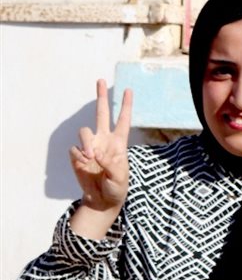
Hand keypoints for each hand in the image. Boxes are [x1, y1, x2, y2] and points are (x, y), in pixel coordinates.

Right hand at [69, 80, 132, 239]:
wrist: (102, 200)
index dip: (125, 106)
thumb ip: (111, 164)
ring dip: (86, 142)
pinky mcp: (77, 155)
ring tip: (91, 157)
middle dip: (101, 97)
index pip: (123, 120)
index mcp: (119, 143)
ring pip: (84, 131)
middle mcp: (104, 140)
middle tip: (101, 80)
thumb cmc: (116, 188)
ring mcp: (90, 146)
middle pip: (101, 114)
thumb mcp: (120, 178)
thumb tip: (97, 153)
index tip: (128, 89)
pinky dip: (78, 156)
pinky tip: (84, 165)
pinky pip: (74, 150)